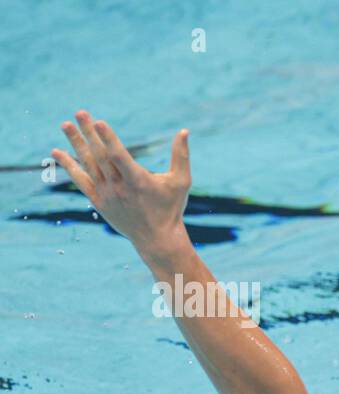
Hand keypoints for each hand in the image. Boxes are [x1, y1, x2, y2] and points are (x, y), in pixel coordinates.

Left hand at [51, 110, 191, 260]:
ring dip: (76, 143)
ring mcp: (107, 195)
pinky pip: (80, 181)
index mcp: (138, 181)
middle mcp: (119, 187)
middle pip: (100, 156)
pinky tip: (57, 152)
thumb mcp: (181, 182)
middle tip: (80, 113)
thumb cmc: (171, 208)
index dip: (109, 139)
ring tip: (66, 124)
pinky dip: (68, 166)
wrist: (157, 239)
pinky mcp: (99, 202)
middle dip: (89, 133)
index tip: (99, 122)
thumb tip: (184, 131)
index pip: (119, 157)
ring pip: (88, 165)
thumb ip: (181, 156)